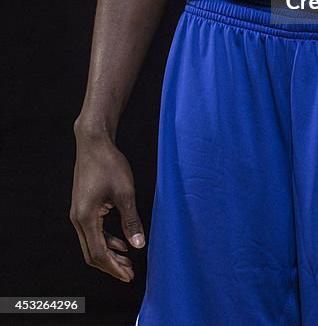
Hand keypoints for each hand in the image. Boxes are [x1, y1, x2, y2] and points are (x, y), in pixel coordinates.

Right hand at [70, 132, 145, 281]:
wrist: (94, 142)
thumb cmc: (109, 164)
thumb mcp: (126, 193)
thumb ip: (131, 221)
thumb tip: (139, 245)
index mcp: (86, 217)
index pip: (99, 253)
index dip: (114, 267)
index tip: (129, 275)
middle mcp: (78, 218)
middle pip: (92, 253)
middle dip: (111, 265)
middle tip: (130, 273)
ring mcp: (78, 213)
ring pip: (92, 243)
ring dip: (109, 253)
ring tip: (128, 260)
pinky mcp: (82, 207)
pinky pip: (93, 231)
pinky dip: (106, 239)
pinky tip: (122, 241)